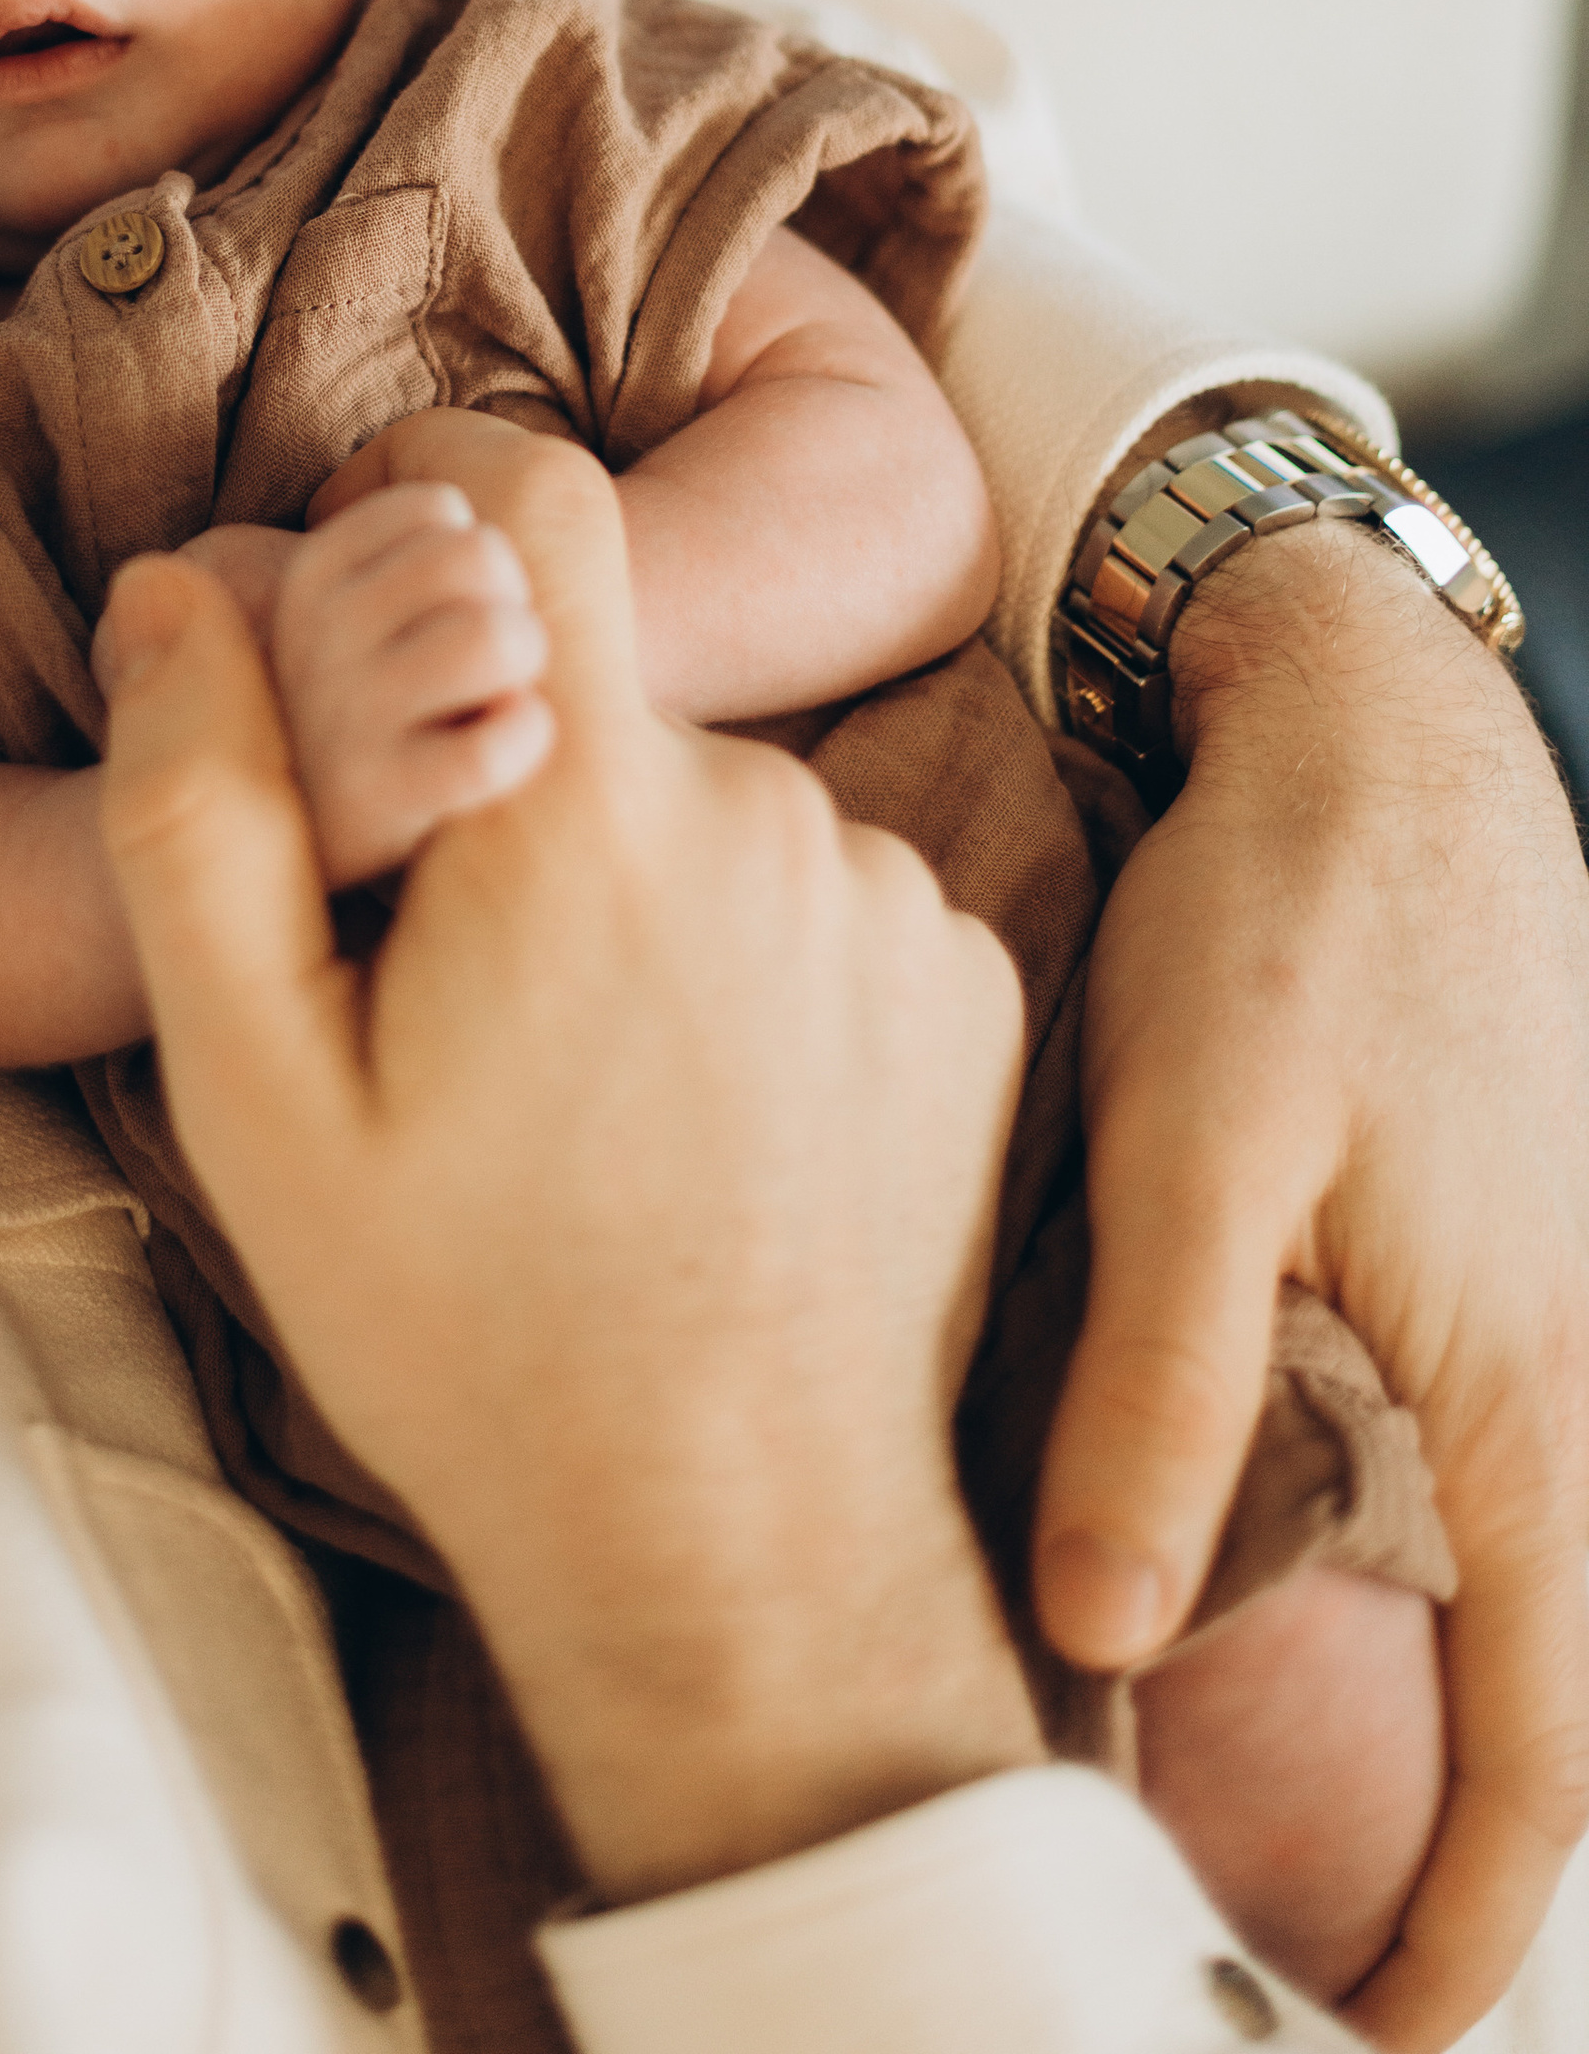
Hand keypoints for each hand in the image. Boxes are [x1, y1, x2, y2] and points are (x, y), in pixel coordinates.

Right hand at [100, 419, 1043, 1900]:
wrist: (736, 1552)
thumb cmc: (467, 1332)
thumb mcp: (255, 1094)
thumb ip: (196, 810)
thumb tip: (176, 585)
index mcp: (581, 806)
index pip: (532, 489)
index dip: (435, 489)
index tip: (373, 589)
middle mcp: (766, 807)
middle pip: (601, 675)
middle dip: (508, 766)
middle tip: (438, 969)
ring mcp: (889, 894)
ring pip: (707, 792)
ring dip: (631, 870)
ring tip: (574, 1072)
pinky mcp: (967, 980)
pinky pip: (820, 889)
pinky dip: (749, 951)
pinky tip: (697, 1108)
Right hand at [271, 479, 551, 885]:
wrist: (295, 854)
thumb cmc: (375, 706)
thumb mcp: (358, 602)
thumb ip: (394, 520)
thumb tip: (435, 466)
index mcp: (307, 578)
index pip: (440, 504)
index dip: (475, 544)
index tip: (452, 600)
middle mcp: (308, 642)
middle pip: (478, 554)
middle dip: (509, 595)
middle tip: (491, 651)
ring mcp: (340, 727)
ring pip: (497, 637)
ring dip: (523, 662)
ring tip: (502, 693)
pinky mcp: (381, 811)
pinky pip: (502, 739)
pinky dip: (525, 738)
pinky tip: (504, 752)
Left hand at [1032, 524, 1588, 2046]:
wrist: (1374, 725)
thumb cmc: (1299, 915)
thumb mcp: (1204, 1136)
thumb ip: (1162, 1380)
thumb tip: (1103, 1640)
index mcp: (1524, 1404)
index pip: (1544, 1769)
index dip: (1459, 1941)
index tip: (1354, 2048)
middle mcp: (1557, 1394)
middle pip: (1524, 1702)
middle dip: (1419, 1857)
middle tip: (1255, 1947)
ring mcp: (1529, 1326)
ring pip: (1485, 1593)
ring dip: (1397, 1719)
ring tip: (1229, 1812)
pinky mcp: (1467, 1260)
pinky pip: (1450, 1473)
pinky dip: (1384, 1577)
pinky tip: (1242, 1568)